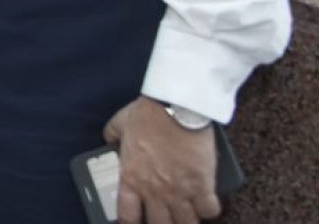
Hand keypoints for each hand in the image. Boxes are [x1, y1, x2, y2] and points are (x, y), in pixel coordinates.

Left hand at [104, 97, 220, 223]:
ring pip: (186, 223)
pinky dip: (210, 210)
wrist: (177, 106)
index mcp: (131, 178)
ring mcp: (180, 190)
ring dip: (187, 221)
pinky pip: (210, 210)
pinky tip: (207, 204)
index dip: (130, 223)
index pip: (126, 216)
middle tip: (167, 219)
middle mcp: (155, 190)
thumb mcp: (120, 123)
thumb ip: (112, 136)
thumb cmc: (148, 113)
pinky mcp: (203, 185)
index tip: (136, 222)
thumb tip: (109, 141)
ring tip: (188, 216)